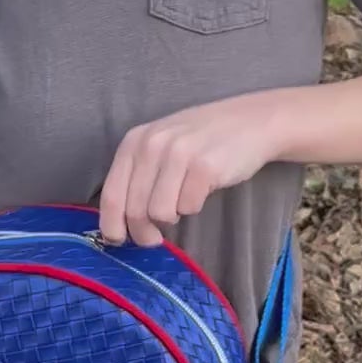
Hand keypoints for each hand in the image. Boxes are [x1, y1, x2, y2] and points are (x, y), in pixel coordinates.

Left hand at [98, 93, 275, 246]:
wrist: (250, 121)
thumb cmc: (200, 140)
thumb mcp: (159, 147)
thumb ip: (137, 177)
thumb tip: (119, 225)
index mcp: (133, 141)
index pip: (112, 194)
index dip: (111, 225)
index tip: (118, 241)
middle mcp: (152, 145)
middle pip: (135, 210)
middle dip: (143, 232)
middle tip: (155, 238)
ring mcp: (179, 154)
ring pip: (160, 213)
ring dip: (172, 217)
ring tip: (183, 202)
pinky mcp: (205, 167)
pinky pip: (189, 208)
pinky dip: (194, 207)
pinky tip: (202, 190)